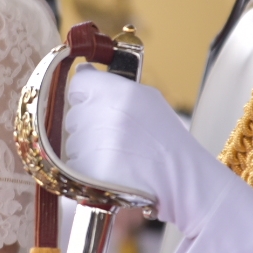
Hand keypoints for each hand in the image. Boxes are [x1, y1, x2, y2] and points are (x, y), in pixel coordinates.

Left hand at [61, 68, 241, 234]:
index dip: (84, 92)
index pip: (78, 81)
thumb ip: (113, 84)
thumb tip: (82, 72)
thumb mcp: (148, 99)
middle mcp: (104, 116)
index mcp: (120, 94)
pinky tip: (110, 169)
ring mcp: (93, 146)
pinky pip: (73, 165)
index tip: (93, 100)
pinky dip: (87, 168)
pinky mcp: (88, 173)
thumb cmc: (166, 140)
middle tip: (115, 135)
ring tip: (116, 154)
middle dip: (87, 123)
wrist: (181, 181)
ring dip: (86, 147)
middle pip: (73, 113)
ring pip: (71, 141)